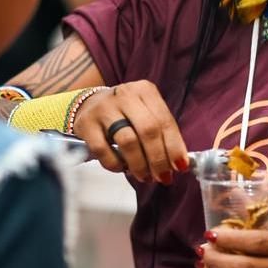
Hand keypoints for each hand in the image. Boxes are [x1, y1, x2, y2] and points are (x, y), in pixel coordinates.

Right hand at [72, 80, 187, 183]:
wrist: (90, 104)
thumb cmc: (125, 113)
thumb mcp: (146, 112)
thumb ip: (162, 133)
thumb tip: (179, 162)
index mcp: (145, 90)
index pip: (165, 120)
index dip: (174, 146)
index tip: (180, 166)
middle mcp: (125, 95)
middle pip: (148, 130)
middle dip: (158, 159)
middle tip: (163, 176)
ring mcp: (104, 108)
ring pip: (128, 141)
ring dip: (140, 164)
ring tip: (144, 176)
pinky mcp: (86, 123)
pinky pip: (103, 150)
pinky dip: (116, 164)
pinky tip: (123, 168)